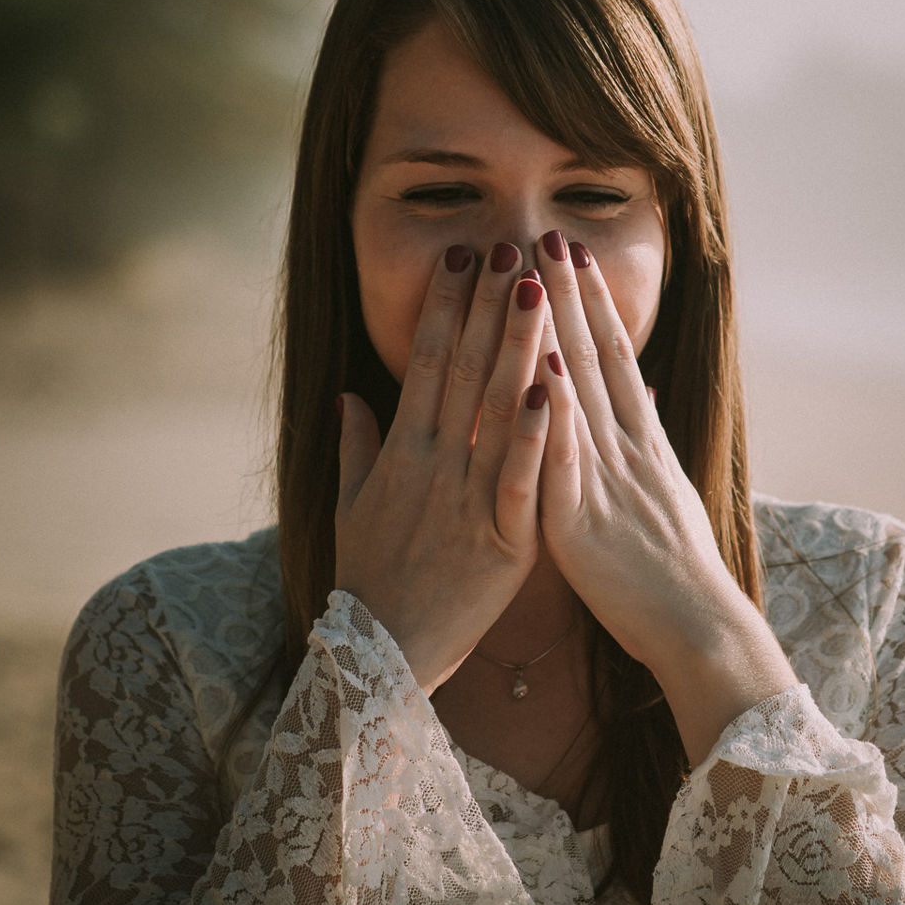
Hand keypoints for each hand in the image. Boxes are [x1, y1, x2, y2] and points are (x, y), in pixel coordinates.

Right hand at [335, 243, 552, 693]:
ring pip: (498, 411)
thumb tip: (349, 396)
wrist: (383, 658)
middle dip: (487, 306)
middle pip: (464, 370)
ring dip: (518, 347)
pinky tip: (555, 390)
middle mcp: (434, 465)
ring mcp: (468, 501)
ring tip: (538, 289)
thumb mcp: (351, 508)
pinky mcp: (503, 543)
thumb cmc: (370, 583)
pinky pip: (521, 481)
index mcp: (402, 452)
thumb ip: (355, 447)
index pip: (426, 363)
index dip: (444, 308)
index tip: (461, 259)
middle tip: (508, 246)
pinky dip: (537, 436)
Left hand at [531, 229, 795, 763]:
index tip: (573, 252)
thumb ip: (641, 447)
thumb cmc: (674, 575)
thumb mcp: (661, 496)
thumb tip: (637, 398)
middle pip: (593, 356)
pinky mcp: (583, 520)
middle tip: (547, 232)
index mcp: (640, 444)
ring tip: (534, 271)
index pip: (612, 358)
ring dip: (555, 328)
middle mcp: (626, 449)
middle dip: (569, 293)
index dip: (590, 303)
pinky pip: (565, 456)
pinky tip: (538, 368)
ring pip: (577, 389)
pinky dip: (553, 410)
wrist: (699, 629)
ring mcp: (606, 478)